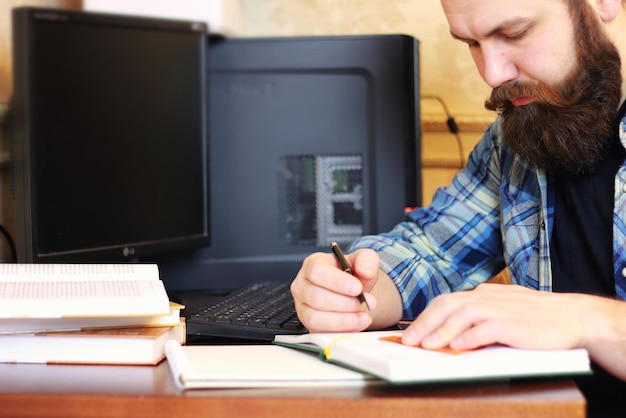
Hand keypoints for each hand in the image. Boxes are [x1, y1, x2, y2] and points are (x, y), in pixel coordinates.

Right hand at [290, 248, 381, 332]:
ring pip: (316, 318)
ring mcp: (302, 307)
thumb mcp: (363, 260)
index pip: (317, 272)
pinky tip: (356, 324)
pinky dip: (341, 330)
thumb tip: (366, 270)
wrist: (353, 291)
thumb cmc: (352, 274)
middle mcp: (303, 285)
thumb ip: (367, 260)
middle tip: (366, 304)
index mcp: (313, 264)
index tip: (357, 288)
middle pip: (317, 297)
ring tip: (364, 317)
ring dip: (344, 320)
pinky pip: (320, 331)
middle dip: (345, 304)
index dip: (337, 282)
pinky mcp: (308, 325)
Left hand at [402, 283, 625, 380]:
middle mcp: (489, 298)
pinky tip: (459, 347)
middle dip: (425, 323)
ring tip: (429, 345)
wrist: (575, 316)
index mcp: (483, 294)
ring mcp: (502, 309)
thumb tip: (451, 333)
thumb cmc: (538, 316)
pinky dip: (471, 336)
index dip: (425, 317)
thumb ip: (479, 316)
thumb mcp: (503, 310)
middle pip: (448, 304)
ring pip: (464, 313)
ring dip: (443, 330)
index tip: (409, 333)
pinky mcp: (517, 324)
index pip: (446, 301)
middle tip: (409, 341)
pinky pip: (488, 328)